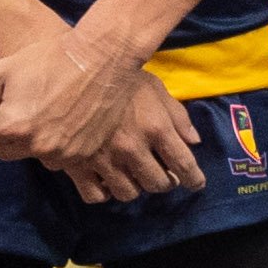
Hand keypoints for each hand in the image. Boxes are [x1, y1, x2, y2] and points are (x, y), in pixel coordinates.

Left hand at [0, 19, 157, 177]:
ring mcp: (64, 153)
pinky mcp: (86, 155)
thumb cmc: (48, 58)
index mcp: (12, 127)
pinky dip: (64, 144)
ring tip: (55, 111)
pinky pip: (63, 159)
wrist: (102, 57)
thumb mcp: (0, 75)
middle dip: (15, 133)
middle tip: (35, 105)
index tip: (17, 98)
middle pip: (10, 151)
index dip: (1, 116)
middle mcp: (36, 146)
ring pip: (37, 156)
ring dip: (39, 141)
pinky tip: (72, 119)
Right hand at [27, 77, 204, 201]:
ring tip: (134, 176)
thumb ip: (177, 116)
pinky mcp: (77, 165)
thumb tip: (194, 142)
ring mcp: (104, 159)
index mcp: (155, 127)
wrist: (71, 72)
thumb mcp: (154, 87)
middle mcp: (132, 148)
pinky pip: (95, 195)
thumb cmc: (118, 77)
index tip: (196, 184)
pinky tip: (106, 181)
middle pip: (157, 183)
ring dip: (135, 187)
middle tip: (162, 174)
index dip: (193, 179)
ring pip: (128, 193)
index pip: (183, 164)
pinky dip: (103, 192)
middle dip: (164, 181)